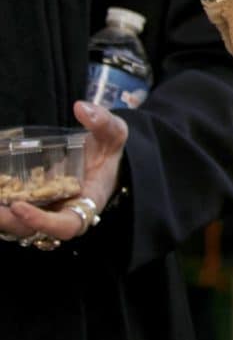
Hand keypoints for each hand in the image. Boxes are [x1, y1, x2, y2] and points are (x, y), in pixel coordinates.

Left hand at [0, 102, 126, 247]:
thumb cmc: (108, 150)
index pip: (65, 226)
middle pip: (32, 231)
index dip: (41, 221)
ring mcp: (45, 210)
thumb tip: (82, 108)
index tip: (18, 205)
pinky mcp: (31, 203)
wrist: (100, 158)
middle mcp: (63, 213)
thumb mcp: (113, 133)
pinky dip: (1, 200)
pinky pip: (12, 210)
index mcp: (86, 204)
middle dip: (8, 221)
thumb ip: (103, 121)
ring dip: (1, 215)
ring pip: (17, 224)